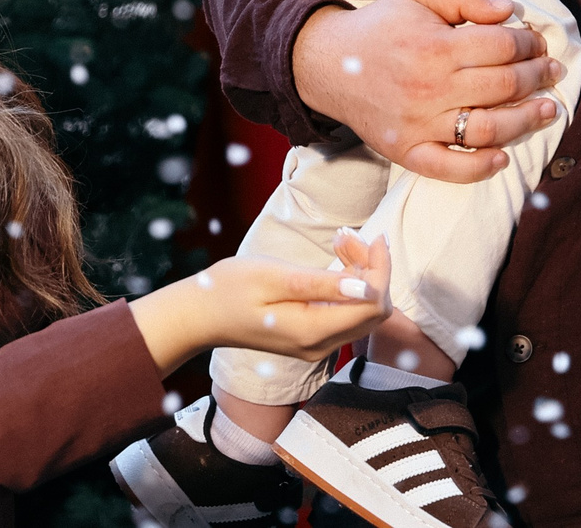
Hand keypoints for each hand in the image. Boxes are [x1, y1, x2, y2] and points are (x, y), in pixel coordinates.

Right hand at [129, 230, 391, 376]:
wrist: (199, 316)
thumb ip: (322, 284)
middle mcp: (321, 346)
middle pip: (374, 310)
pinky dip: (349, 284)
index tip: (373, 236)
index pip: (374, 304)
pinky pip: (345, 313)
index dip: (381, 269)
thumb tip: (368, 287)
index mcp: (314, 332)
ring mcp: (316, 345)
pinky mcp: (310, 338)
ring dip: (362, 273)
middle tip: (347, 234)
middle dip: (373, 269)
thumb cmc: (230, 289)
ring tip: (340, 239)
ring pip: (362, 311)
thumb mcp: (275, 278)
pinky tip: (335, 258)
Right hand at [294, 0, 561, 183]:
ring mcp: (418, 125)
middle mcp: (430, 88)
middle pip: (503, 86)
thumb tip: (510, 10)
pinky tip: (504, 157)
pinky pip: (450, 168)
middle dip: (537, 77)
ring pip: (488, 130)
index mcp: (435, 46)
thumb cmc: (382, 27)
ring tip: (547, 110)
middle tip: (552, 72)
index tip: (539, 43)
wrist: (327, 65)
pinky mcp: (406, 152)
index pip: (503, 48)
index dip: (530, 44)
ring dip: (526, 122)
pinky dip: (481, 168)